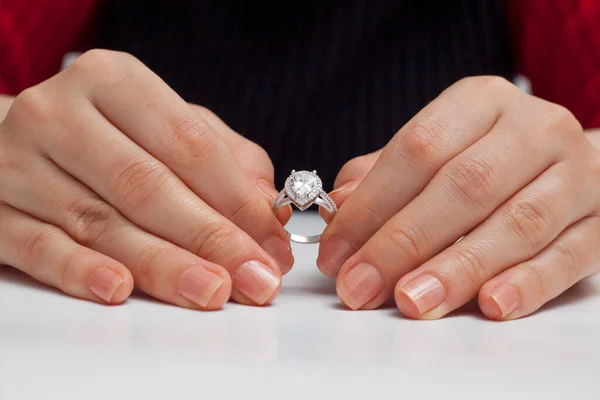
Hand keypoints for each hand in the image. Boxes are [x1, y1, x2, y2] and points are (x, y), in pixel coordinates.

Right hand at [0, 49, 292, 309]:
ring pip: (100, 222)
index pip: (190, 144)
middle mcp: (60, 114)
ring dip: (163, 264)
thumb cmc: (108, 132)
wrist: (20, 139)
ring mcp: (16, 161)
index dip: (238, 200)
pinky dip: (80, 270)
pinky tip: (120, 288)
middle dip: (210, 239)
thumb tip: (265, 208)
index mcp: (113, 81)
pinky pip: (38, 246)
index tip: (273, 244)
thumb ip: (224, 156)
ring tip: (211, 292)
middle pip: (147, 186)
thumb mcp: (167, 124)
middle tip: (255, 279)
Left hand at [318, 76, 599, 319]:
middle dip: (404, 243)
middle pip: (465, 185)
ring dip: (458, 268)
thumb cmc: (486, 159)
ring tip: (413, 302)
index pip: (418, 148)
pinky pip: (569, 256)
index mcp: (481, 102)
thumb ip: (383, 175)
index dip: (371, 205)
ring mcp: (578, 174)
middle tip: (361, 287)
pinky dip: (528, 283)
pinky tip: (491, 306)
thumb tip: (338, 209)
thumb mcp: (435, 151)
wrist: (567, 163)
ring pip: (516, 223)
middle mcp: (535, 128)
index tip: (336, 254)